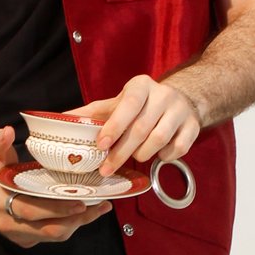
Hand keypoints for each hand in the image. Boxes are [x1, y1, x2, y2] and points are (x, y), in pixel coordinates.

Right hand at [0, 126, 111, 248]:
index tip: (80, 201)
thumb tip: (7, 131)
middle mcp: (9, 224)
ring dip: (78, 224)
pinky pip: (51, 237)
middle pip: (49, 229)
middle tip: (99, 205)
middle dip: (77, 219)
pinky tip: (85, 213)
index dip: (57, 209)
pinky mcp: (26, 240)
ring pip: (53, 236)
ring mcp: (18, 235)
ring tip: (99, 209)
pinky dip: (70, 226)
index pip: (31, 210)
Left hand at [78, 77, 201, 176]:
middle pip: (142, 128)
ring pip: (160, 139)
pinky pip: (179, 148)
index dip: (115, 126)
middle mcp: (163, 95)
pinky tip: (157, 156)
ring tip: (135, 157)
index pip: (129, 104)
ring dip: (142, 154)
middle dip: (122, 153)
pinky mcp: (194, 126)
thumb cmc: (141, 106)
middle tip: (107, 169)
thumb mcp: (117, 104)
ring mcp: (181, 110)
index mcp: (141, 86)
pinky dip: (165, 157)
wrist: (180, 101)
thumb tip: (60, 120)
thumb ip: (91, 113)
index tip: (101, 145)